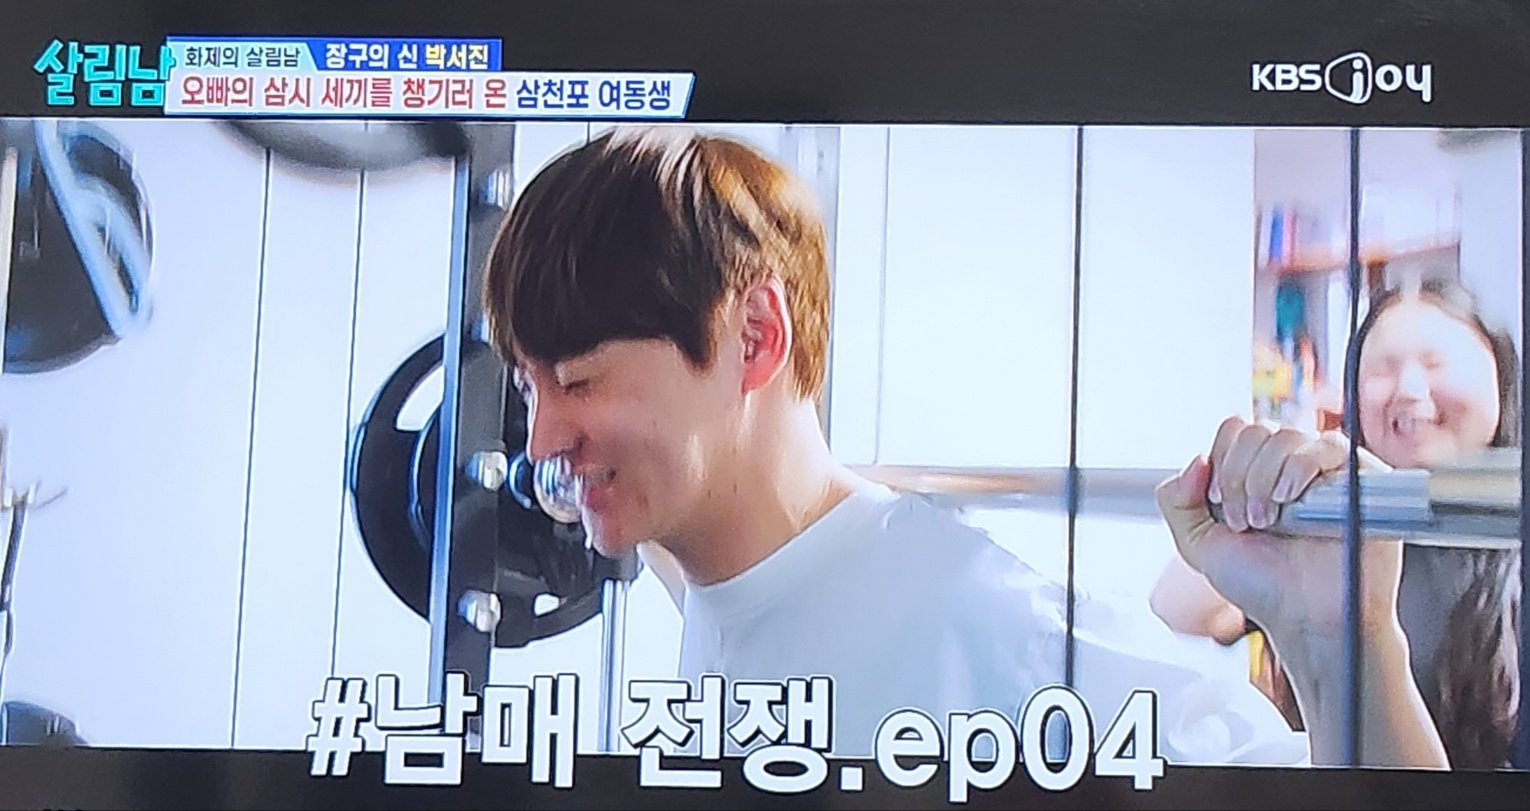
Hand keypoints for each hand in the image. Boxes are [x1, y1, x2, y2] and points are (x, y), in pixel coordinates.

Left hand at [1154, 415, 1399, 643]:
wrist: (1306, 615)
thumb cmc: (1262, 585)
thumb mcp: (1198, 545)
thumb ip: (1176, 501)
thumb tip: (1196, 460)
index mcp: (1251, 473)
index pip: (1232, 431)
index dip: (1220, 463)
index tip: (1220, 505)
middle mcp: (1285, 466)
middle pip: (1253, 431)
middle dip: (1238, 477)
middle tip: (1246, 521)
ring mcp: (1321, 470)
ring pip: (1284, 436)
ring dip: (1264, 478)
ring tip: (1270, 519)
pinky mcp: (1357, 476)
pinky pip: (1326, 445)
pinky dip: (1299, 469)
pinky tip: (1289, 500)